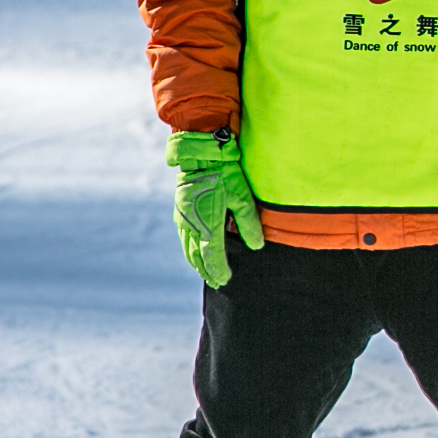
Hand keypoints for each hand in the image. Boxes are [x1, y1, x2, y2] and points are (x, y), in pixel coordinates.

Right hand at [167, 130, 262, 288]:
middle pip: (197, 257)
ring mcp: (183, 219)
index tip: (225, 280)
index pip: (212, 257)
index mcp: (207, 226)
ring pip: (188, 248)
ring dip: (196, 262)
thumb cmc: (225, 174)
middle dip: (207, 271)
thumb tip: (257, 246)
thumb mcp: (242, 198)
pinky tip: (194, 250)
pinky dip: (190, 249)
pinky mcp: (180, 211)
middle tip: (216, 283)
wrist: (201, 154)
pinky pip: (183, 237)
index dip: (219, 271)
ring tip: (205, 272)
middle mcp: (192, 226)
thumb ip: (249, 224)